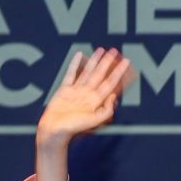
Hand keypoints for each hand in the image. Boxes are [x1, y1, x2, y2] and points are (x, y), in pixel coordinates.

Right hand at [34, 48, 133, 180]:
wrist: (54, 130)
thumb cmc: (73, 129)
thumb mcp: (94, 121)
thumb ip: (106, 110)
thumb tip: (114, 96)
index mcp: (96, 101)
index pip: (110, 83)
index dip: (118, 72)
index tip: (126, 63)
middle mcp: (88, 94)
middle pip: (101, 75)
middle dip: (108, 63)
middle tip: (115, 51)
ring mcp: (77, 91)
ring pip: (88, 72)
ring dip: (95, 61)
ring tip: (101, 50)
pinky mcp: (65, 90)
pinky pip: (71, 74)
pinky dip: (74, 64)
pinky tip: (79, 55)